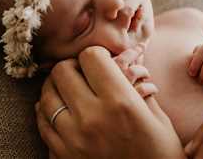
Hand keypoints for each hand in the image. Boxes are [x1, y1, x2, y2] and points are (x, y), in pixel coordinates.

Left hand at [36, 46, 185, 158]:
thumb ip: (138, 89)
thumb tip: (126, 65)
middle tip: (83, 73)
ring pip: (46, 96)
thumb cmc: (160, 156)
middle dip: (73, 67)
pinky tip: (60, 111)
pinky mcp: (62, 156)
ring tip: (69, 91)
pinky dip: (47, 112)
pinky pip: (42, 123)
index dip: (96, 54)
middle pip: (62, 71)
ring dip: (56, 87)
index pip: (90, 57)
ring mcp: (73, 139)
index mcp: (121, 103)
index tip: (101, 61)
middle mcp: (92, 118)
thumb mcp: (158, 120)